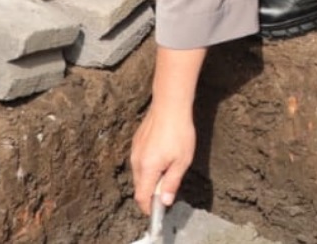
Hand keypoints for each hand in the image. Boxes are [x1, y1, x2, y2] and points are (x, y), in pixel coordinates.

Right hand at [130, 101, 195, 215]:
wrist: (169, 105)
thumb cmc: (179, 132)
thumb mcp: (182, 161)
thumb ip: (172, 183)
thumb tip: (165, 201)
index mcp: (147, 169)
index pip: (142, 197)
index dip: (148, 208)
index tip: (158, 210)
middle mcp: (136, 161)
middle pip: (139, 187)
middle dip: (150, 192)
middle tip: (168, 188)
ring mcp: (134, 151)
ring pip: (139, 174)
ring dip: (150, 178)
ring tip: (168, 167)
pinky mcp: (136, 142)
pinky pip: (139, 161)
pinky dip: (148, 165)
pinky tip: (162, 155)